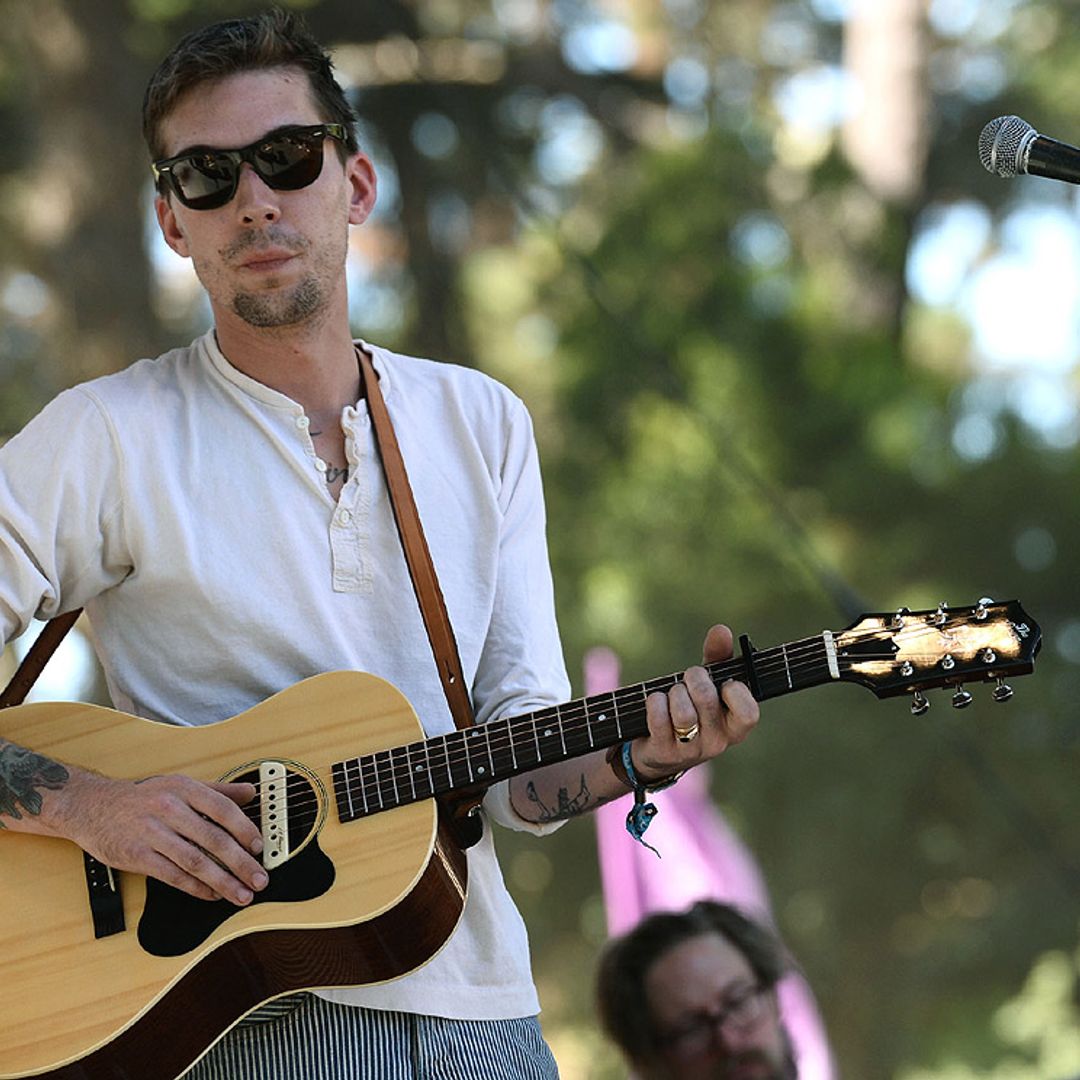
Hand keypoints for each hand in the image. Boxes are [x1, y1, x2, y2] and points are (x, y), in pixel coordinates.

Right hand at [55, 771, 267, 905]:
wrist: (94, 807)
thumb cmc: (144, 798)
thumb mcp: (181, 785)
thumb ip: (218, 789)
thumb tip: (251, 792)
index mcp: (184, 788)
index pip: (222, 809)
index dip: (244, 829)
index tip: (259, 847)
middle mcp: (170, 809)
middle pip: (213, 840)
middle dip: (241, 863)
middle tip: (260, 879)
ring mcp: (153, 833)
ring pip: (195, 862)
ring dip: (223, 882)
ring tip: (241, 894)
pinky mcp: (138, 856)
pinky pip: (174, 876)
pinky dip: (196, 888)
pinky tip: (212, 895)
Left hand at [631, 624, 758, 782]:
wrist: (658, 748)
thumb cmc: (692, 707)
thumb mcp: (709, 683)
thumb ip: (719, 657)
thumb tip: (722, 630)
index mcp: (735, 727)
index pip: (749, 714)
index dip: (736, 691)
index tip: (725, 682)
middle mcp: (717, 742)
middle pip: (707, 699)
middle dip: (694, 677)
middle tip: (690, 678)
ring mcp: (690, 750)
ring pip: (683, 712)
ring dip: (674, 692)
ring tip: (673, 694)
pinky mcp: (664, 751)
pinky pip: (658, 717)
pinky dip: (654, 702)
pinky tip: (656, 704)